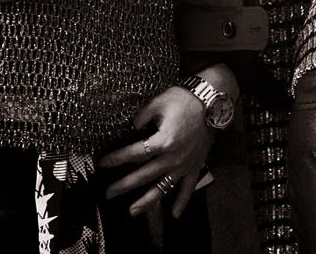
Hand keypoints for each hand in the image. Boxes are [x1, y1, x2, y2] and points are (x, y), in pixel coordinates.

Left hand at [99, 86, 213, 217]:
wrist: (212, 102)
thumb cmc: (184, 99)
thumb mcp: (158, 102)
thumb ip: (142, 116)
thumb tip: (132, 127)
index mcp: (162, 141)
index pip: (134, 153)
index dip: (117, 158)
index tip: (102, 163)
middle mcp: (172, 158)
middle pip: (144, 175)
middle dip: (124, 185)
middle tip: (108, 193)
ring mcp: (184, 165)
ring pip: (163, 188)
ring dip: (147, 201)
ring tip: (132, 211)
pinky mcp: (195, 166)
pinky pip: (188, 188)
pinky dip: (182, 202)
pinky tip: (174, 215)